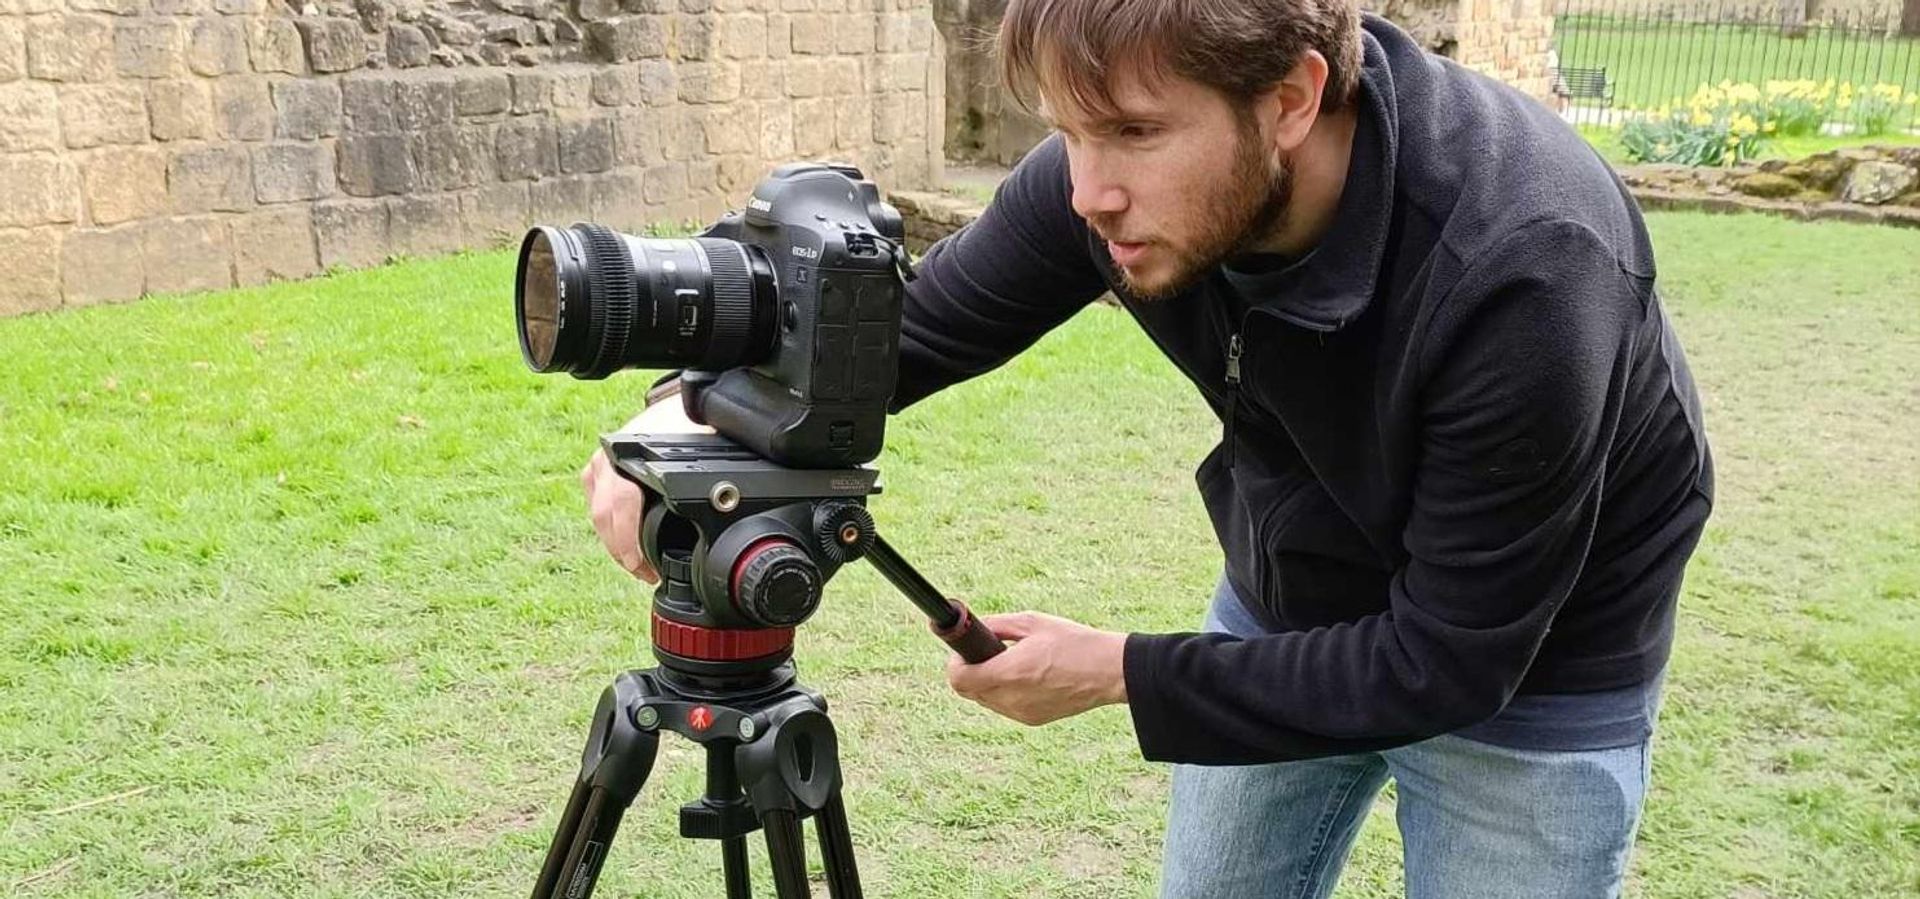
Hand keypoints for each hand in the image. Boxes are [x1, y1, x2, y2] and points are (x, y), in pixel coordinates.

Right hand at [581, 399, 712, 582]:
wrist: (681, 404)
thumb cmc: (695, 426)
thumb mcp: (707, 451)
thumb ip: (717, 476)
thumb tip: (737, 510)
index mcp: (635, 452)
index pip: (621, 502)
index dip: (628, 540)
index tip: (643, 566)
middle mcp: (612, 456)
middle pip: (604, 513)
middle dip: (622, 550)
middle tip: (645, 573)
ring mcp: (602, 461)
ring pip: (598, 511)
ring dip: (614, 541)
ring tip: (638, 565)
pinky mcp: (600, 467)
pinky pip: (596, 502)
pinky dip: (609, 526)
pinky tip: (625, 543)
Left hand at [944, 611, 1128, 725]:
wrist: (1109, 671)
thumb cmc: (1073, 642)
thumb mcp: (1033, 622)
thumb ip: (997, 625)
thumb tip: (975, 628)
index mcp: (1009, 672)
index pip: (958, 678)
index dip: (956, 663)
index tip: (966, 650)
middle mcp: (1011, 699)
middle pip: (968, 691)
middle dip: (971, 671)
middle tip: (987, 653)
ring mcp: (1021, 713)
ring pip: (986, 700)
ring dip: (988, 682)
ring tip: (1012, 663)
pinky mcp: (1032, 720)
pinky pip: (1004, 707)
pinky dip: (1005, 693)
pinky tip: (1027, 677)